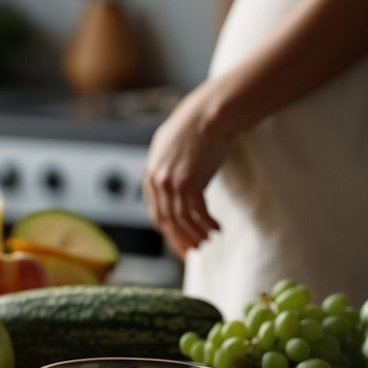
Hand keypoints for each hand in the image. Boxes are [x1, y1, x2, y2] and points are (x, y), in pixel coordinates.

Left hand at [142, 92, 227, 257]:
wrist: (206, 116)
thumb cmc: (192, 134)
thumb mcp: (168, 154)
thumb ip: (164, 174)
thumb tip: (169, 196)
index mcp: (149, 177)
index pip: (156, 214)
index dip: (169, 233)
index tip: (180, 245)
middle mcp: (157, 182)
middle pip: (167, 221)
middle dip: (181, 239)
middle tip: (193, 251)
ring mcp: (173, 182)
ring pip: (183, 219)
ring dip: (196, 233)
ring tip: (207, 241)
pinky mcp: (191, 181)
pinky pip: (199, 211)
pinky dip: (208, 223)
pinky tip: (217, 229)